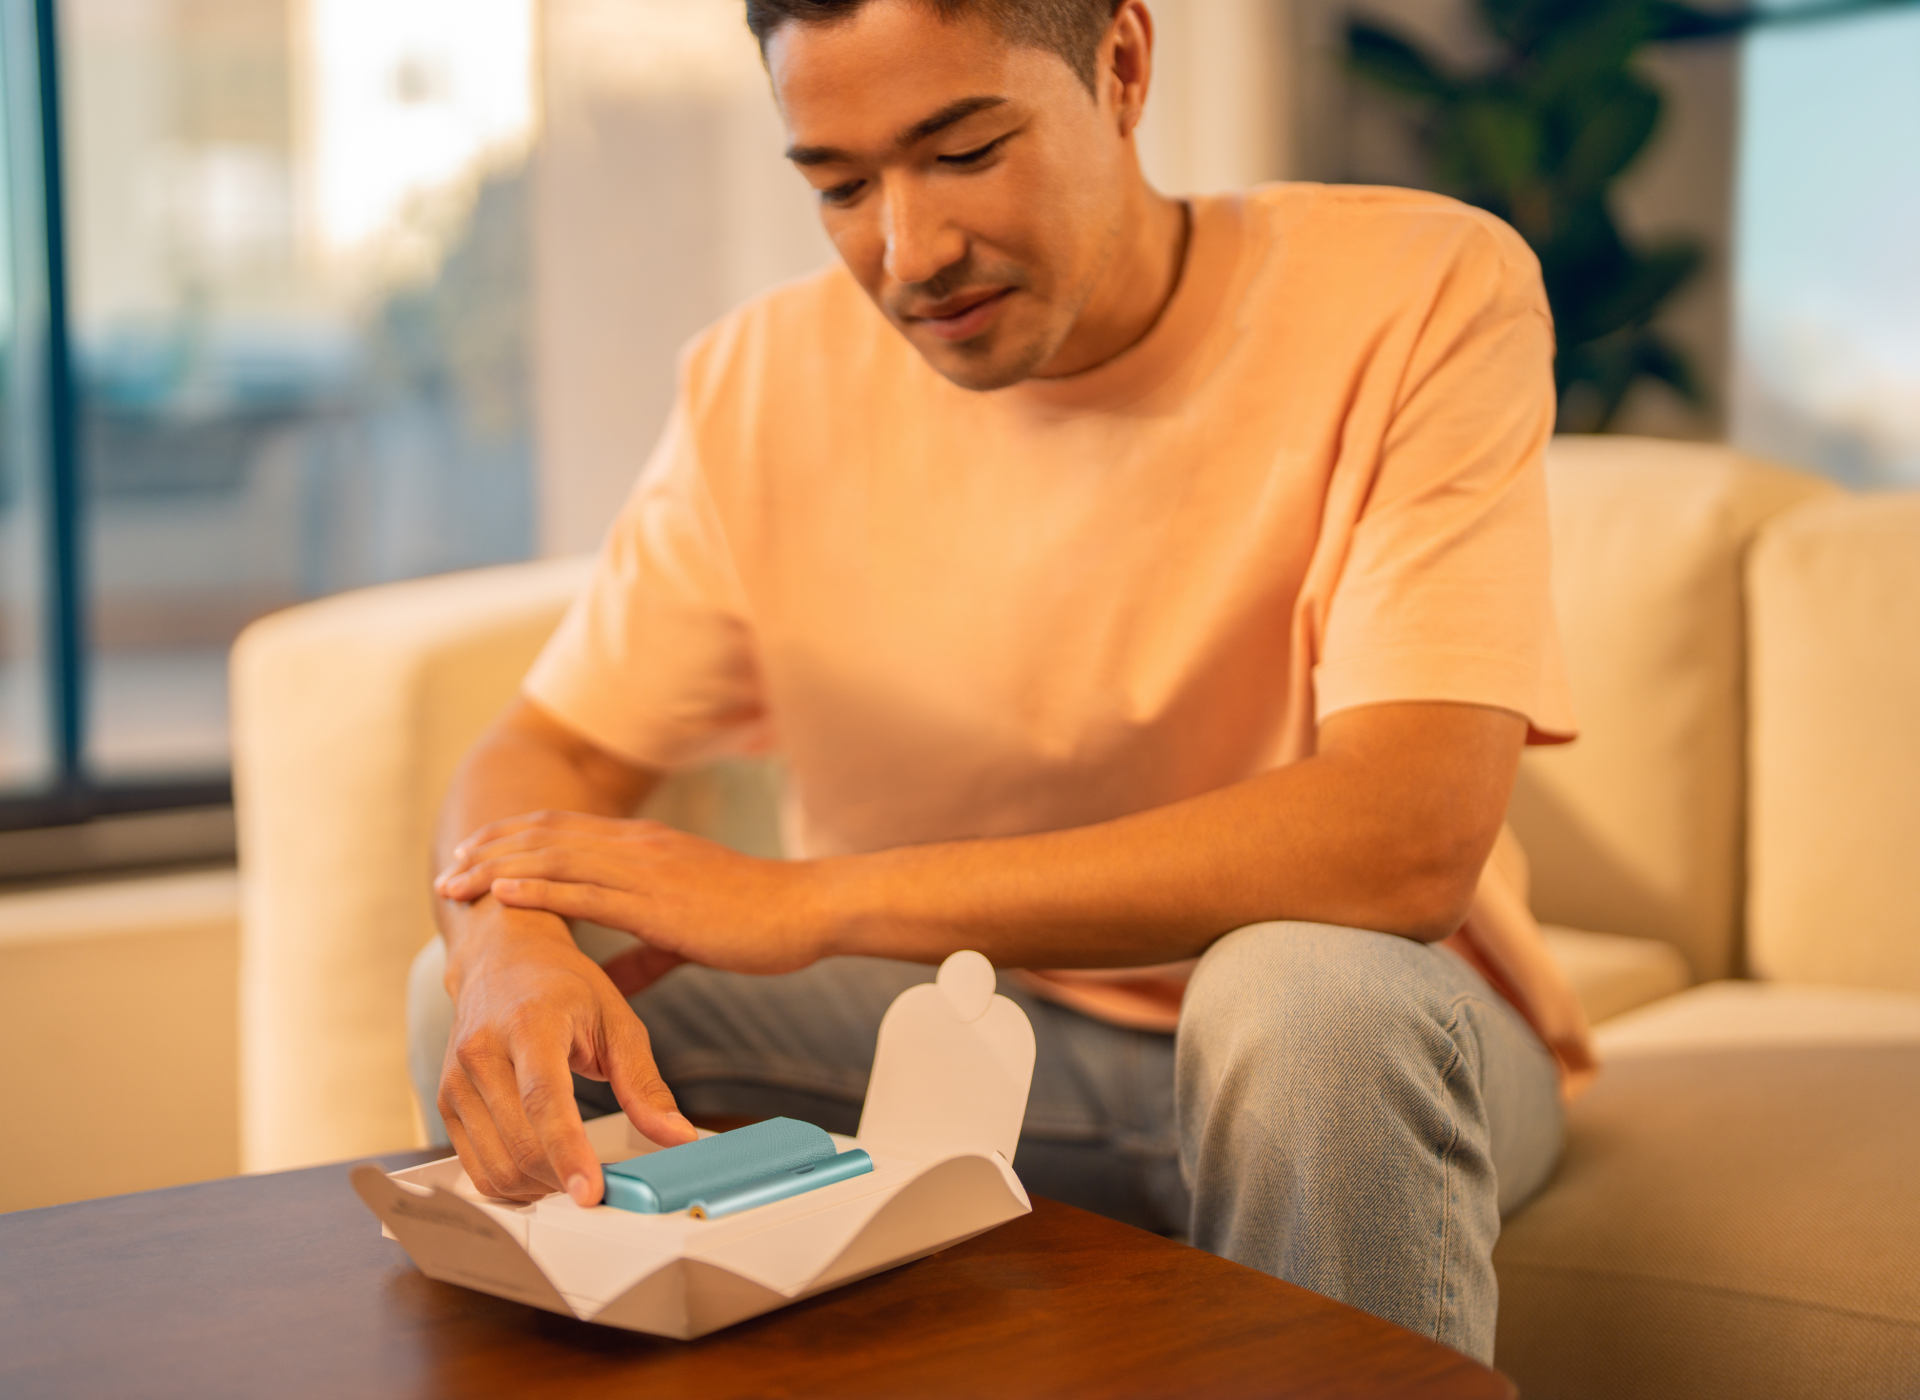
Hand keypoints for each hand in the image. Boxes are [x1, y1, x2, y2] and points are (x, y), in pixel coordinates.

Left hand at [434, 812, 830, 984]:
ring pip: (554, 858)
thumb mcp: (688, 933)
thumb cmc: (758, 921)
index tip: (475, 858)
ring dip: (498, 867)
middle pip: (546, 837)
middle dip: (491, 851)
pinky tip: (503, 893)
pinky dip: (537, 889)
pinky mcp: (657, 900)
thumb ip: (643, 953)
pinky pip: (585, 890)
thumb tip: (610, 981)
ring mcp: (646, 868)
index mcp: (645, 848)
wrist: (806, 909)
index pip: (564, 832)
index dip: (514, 841)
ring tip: (456, 881)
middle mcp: (638, 847)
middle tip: (448, 871)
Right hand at [436, 901, 698, 1202]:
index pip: (544, 1100)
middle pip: (519, 1144)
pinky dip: (512, 1183)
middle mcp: (482, 1052)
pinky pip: (475, 1167)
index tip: (590, 1192)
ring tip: (572, 1173)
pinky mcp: (445, 1102)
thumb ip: (644, 1084)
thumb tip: (677, 1137)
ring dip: (539, 1187)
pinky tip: (540, 1170)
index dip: (567, 1151)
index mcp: (528, 1024)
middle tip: (602, 1185)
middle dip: (563, 1178)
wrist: (502, 958)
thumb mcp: (617, 1021)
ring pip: (495, 1166)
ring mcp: (456, 1080)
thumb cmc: (562, 986)